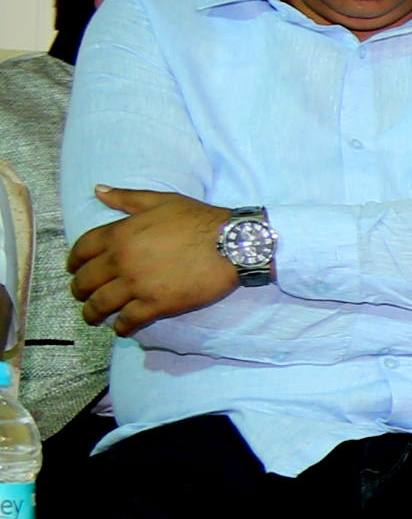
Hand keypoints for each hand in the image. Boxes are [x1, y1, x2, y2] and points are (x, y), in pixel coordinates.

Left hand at [67, 188, 238, 335]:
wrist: (232, 244)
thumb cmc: (199, 219)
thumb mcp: (161, 201)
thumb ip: (126, 198)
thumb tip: (98, 190)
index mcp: (119, 234)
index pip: (81, 250)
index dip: (73, 262)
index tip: (74, 269)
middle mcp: (122, 260)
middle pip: (86, 280)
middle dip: (79, 290)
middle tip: (82, 295)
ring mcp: (137, 285)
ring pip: (101, 304)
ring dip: (92, 313)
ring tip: (93, 317)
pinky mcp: (156, 304)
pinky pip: (128, 320)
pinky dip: (121, 327)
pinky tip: (121, 328)